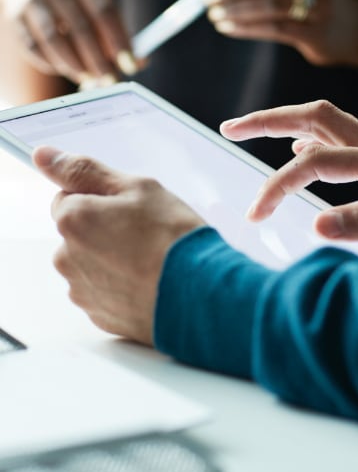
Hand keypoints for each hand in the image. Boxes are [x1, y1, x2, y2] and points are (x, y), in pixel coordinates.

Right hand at [0, 0, 138, 84]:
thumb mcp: (101, 10)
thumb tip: (139, 63)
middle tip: (111, 81)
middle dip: (98, 60)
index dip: (119, 42)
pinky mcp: (15, 15)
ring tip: (89, 79)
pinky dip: (53, 64)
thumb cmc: (79, 4)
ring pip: (55, 39)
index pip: (105, 11)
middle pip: (81, 27)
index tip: (130, 65)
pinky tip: (67, 69)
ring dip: (75, 65)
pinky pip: (35, 47)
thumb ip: (121, 36)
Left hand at [32, 146, 204, 344]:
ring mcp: (83, 291)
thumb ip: (85, 170)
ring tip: (150, 260)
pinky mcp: (100, 316)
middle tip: (146, 234)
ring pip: (91, 264)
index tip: (130, 208)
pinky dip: (122, 286)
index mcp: (73, 220)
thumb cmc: (173, 238)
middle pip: (79, 233)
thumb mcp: (138, 188)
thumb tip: (43, 155)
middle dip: (105, 230)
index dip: (102, 199)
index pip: (69, 197)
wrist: (200, 293)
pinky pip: (105, 292)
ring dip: (112, 260)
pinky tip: (149, 282)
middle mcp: (67, 258)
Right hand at [221, 100, 357, 250]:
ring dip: (286, 124)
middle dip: (266, 120)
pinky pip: (343, 138)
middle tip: (229, 128)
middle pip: (312, 117)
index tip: (256, 214)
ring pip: (326, 123)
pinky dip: (314, 140)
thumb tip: (317, 226)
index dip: (277, 187)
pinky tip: (306, 154)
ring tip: (254, 133)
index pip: (313, 163)